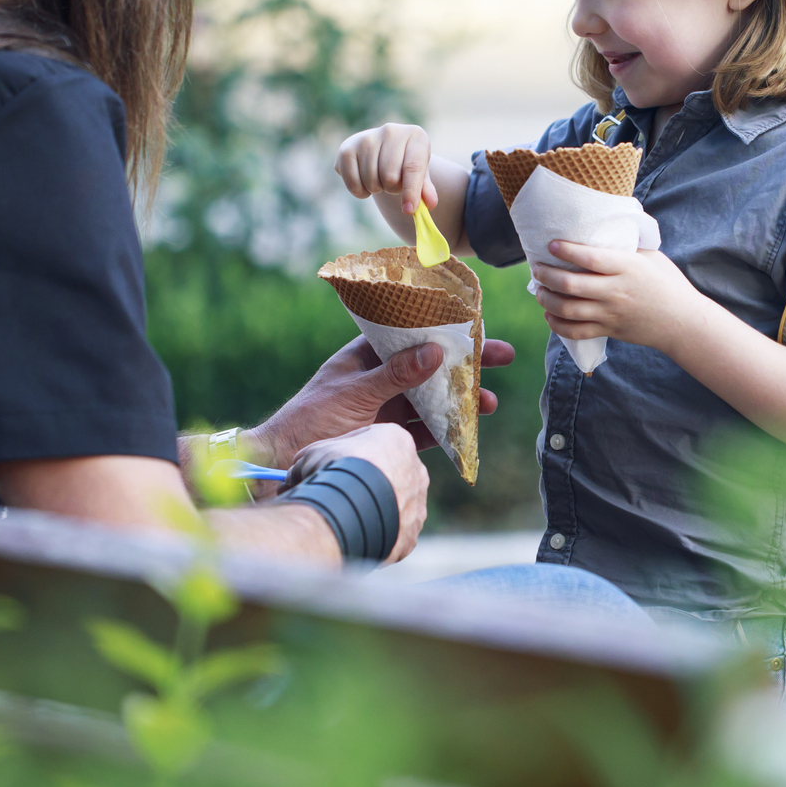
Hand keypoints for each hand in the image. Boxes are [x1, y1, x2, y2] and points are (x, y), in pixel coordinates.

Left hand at [247, 334, 514, 464]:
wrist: (282, 464)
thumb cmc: (309, 419)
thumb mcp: (353, 393)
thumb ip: (395, 375)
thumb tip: (435, 351)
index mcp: (365, 356)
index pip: (410, 332)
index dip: (442, 327)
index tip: (474, 323)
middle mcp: (379, 379)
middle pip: (430, 365)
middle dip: (466, 363)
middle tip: (503, 356)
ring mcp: (386, 408)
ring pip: (432, 399)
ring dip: (461, 400)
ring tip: (489, 403)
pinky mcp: (389, 436)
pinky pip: (424, 432)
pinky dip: (447, 431)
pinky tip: (468, 431)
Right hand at [284, 423, 429, 563]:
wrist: (352, 505)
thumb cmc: (334, 470)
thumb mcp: (313, 454)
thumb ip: (309, 460)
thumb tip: (293, 476)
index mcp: (397, 441)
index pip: (373, 443)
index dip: (347, 454)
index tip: (330, 466)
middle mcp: (415, 470)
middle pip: (388, 475)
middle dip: (364, 484)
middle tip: (339, 494)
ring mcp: (417, 504)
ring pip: (392, 506)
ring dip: (372, 511)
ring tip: (344, 518)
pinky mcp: (411, 533)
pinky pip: (392, 533)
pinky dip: (375, 535)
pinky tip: (354, 536)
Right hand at [336, 123, 435, 217]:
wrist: (382, 150)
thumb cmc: (405, 164)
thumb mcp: (420, 175)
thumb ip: (425, 190)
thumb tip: (430, 204)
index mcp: (416, 136)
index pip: (413, 167)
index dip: (411, 191)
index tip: (409, 210)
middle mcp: (391, 131)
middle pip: (390, 177)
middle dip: (392, 188)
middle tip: (393, 183)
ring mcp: (367, 138)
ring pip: (371, 181)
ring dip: (377, 189)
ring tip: (380, 179)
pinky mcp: (346, 148)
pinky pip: (353, 183)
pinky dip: (360, 192)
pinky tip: (365, 182)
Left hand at [528, 240, 709, 353]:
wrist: (682, 321)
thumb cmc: (667, 283)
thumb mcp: (651, 256)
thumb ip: (626, 246)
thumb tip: (603, 226)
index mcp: (627, 268)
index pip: (590, 258)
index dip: (567, 250)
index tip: (551, 244)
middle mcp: (616, 291)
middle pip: (571, 285)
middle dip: (546, 275)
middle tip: (537, 267)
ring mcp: (611, 313)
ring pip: (568, 309)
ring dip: (546, 299)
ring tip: (539, 290)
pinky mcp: (609, 330)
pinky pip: (575, 331)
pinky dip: (557, 324)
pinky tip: (550, 314)